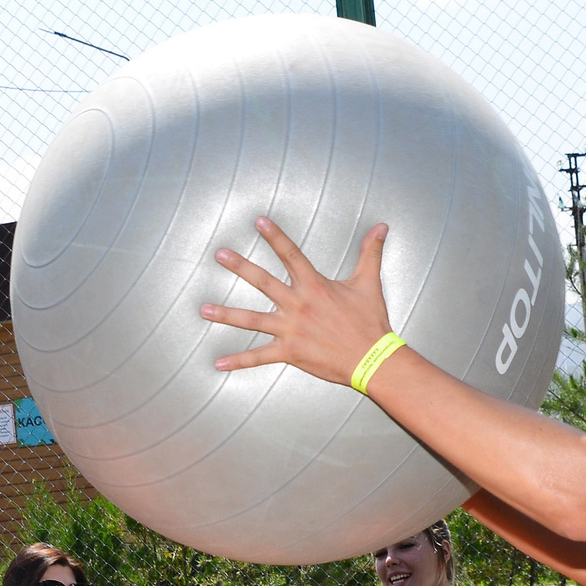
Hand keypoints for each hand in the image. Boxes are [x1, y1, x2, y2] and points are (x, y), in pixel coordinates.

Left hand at [200, 218, 395, 384]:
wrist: (373, 358)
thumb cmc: (370, 322)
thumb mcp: (369, 283)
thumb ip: (370, 253)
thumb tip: (381, 228)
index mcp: (315, 286)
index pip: (291, 254)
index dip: (275, 236)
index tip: (258, 222)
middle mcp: (298, 305)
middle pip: (263, 281)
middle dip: (240, 267)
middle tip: (220, 254)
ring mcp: (291, 330)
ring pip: (252, 320)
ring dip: (226, 314)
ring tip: (203, 309)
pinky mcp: (290, 353)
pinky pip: (259, 358)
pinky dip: (238, 361)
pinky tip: (218, 363)